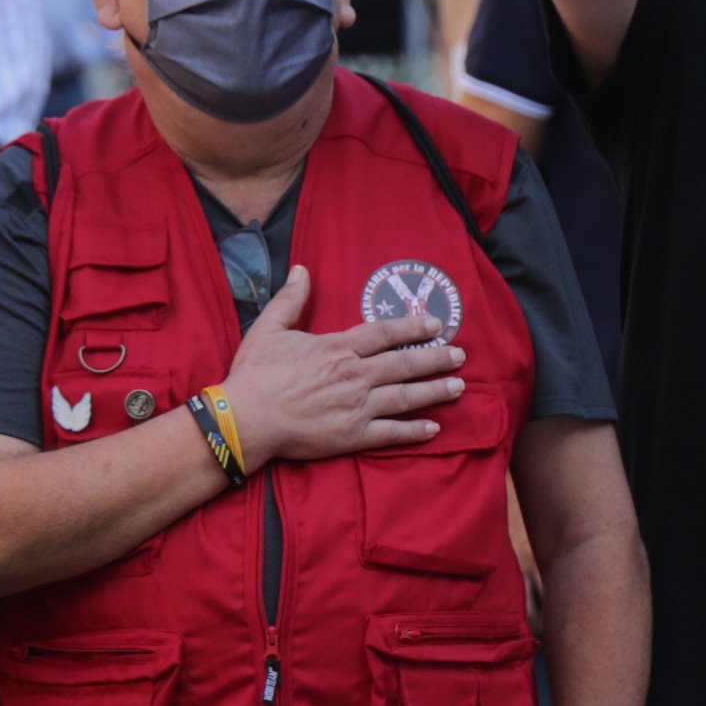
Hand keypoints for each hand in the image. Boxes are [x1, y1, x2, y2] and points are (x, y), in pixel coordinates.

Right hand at [216, 263, 464, 467]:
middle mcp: (354, 375)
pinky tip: (434, 428)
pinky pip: (391, 433)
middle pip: (404, 364)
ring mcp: (356, 407)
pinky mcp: (352, 436)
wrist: (245, 419)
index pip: (384, 334)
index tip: (436, 325)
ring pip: (405, 396)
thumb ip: (291, 300)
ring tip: (459, 387)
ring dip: (435, 391)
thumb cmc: (255, 374)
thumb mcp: (269, 328)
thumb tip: (302, 269)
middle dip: (435, 359)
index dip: (413, 327)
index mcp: (337, 348)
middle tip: (460, 355)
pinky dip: (414, 431)